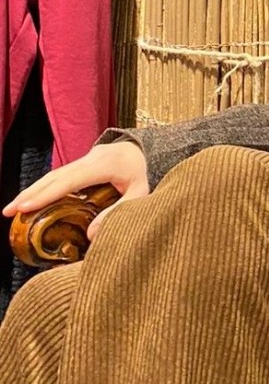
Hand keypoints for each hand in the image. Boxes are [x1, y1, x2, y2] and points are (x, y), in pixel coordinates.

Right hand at [3, 141, 149, 239]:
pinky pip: (58, 176)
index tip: (25, 207)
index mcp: (105, 164)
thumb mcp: (140, 192)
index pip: (71, 180)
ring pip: (53, 175)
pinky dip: (42, 188)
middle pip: (55, 176)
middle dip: (31, 193)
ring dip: (32, 191)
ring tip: (12, 209)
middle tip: (9, 211)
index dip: (47, 193)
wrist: (142, 149)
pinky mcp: (80, 164)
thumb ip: (119, 211)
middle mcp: (90, 159)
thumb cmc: (142, 173)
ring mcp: (83, 159)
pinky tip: (31, 201)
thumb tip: (90, 234)